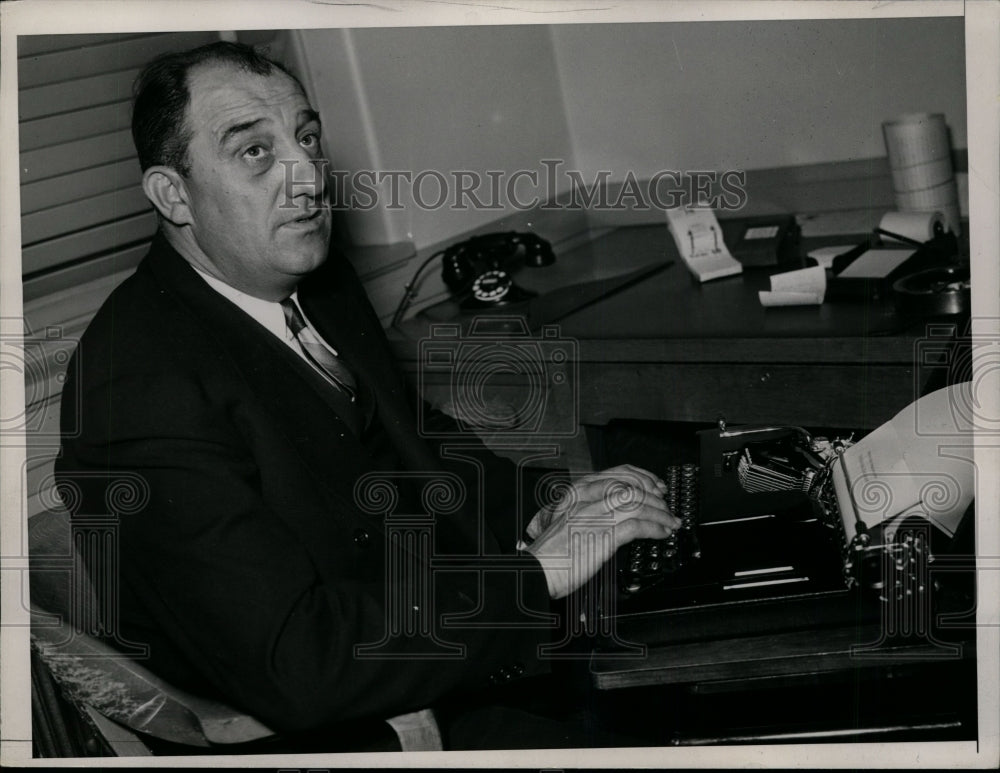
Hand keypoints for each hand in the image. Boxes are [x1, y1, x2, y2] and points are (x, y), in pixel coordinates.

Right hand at [523, 465, 679, 598]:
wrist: (536, 571)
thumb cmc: (552, 552)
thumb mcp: (570, 522)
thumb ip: (591, 511)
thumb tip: (620, 512)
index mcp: (577, 492)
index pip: (618, 474)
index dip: (643, 478)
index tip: (656, 487)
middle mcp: (586, 499)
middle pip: (631, 487)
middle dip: (656, 497)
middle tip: (668, 508)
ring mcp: (594, 516)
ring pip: (637, 504)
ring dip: (660, 513)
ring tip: (670, 522)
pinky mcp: (602, 536)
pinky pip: (636, 525)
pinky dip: (655, 528)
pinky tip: (662, 533)